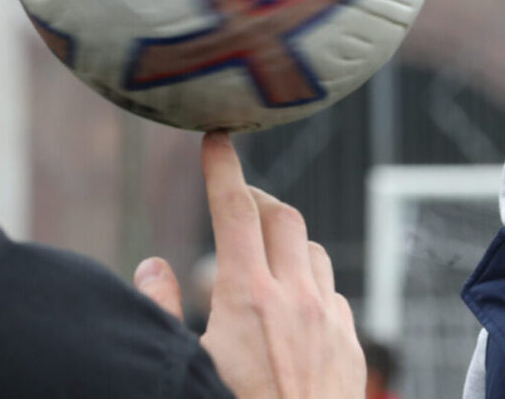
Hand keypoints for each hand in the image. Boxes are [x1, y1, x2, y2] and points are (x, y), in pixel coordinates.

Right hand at [134, 132, 365, 398]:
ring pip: (314, 249)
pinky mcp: (351, 341)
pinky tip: (291, 311)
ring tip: (261, 261)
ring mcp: (329, 317)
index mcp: (246, 296)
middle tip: (236, 207)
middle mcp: (295, 296)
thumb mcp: (181, 367)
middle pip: (282, 217)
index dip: (223, 167)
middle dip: (257, 202)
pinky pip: (332, 291)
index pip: (234, 208)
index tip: (216, 139)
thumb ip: (162, 311)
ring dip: (287, 243)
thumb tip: (153, 265)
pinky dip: (310, 284)